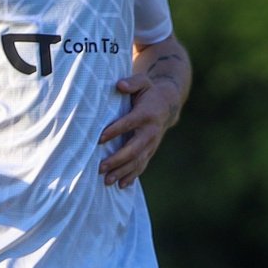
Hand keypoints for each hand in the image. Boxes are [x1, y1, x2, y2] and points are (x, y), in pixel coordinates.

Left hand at [99, 65, 183, 186]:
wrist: (167, 106)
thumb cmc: (148, 93)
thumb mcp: (143, 83)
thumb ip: (132, 82)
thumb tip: (119, 85)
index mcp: (147, 114)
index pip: (129, 123)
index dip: (115, 130)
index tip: (100, 138)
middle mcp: (151, 131)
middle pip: (134, 148)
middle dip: (117, 159)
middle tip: (100, 167)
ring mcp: (152, 144)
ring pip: (138, 161)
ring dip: (122, 172)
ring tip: (107, 180)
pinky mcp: (150, 151)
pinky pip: (142, 165)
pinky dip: (132, 176)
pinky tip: (121, 185)